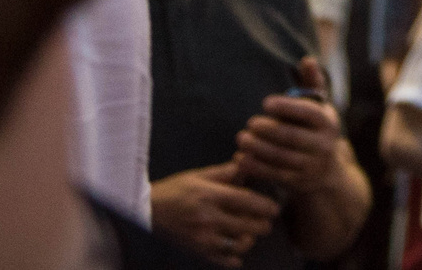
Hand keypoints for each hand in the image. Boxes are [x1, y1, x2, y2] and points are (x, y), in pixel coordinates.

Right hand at [150, 164, 279, 267]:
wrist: (146, 212)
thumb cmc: (175, 190)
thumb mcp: (198, 175)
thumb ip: (225, 172)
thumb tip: (248, 161)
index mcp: (209, 195)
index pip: (246, 200)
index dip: (265, 205)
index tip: (275, 207)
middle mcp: (207, 217)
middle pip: (248, 225)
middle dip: (262, 224)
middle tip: (266, 221)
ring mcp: (202, 238)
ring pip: (239, 245)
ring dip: (249, 240)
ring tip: (250, 234)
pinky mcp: (197, 252)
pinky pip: (225, 260)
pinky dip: (235, 257)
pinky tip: (236, 249)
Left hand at [234, 58, 349, 196]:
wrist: (327, 173)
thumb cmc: (316, 131)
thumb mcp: (320, 108)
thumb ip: (312, 83)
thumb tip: (307, 59)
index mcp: (327, 122)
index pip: (309, 113)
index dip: (287, 107)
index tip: (265, 102)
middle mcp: (323, 145)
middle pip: (292, 137)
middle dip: (268, 130)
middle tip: (249, 123)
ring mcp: (311, 166)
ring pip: (282, 157)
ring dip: (258, 148)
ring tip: (241, 138)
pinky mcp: (297, 183)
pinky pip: (275, 175)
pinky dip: (256, 167)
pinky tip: (240, 157)